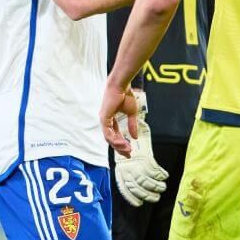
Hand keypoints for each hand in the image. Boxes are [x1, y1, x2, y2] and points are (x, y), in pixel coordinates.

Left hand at [113, 91, 168, 206]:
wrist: (122, 86)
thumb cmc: (125, 95)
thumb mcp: (131, 113)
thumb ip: (132, 125)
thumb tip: (135, 137)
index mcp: (111, 119)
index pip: (115, 135)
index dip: (122, 144)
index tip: (130, 150)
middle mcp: (106, 121)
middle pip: (111, 139)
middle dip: (120, 148)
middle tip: (128, 154)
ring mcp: (104, 120)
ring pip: (109, 139)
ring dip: (118, 145)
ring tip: (128, 149)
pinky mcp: (104, 118)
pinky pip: (108, 133)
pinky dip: (115, 140)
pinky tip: (123, 143)